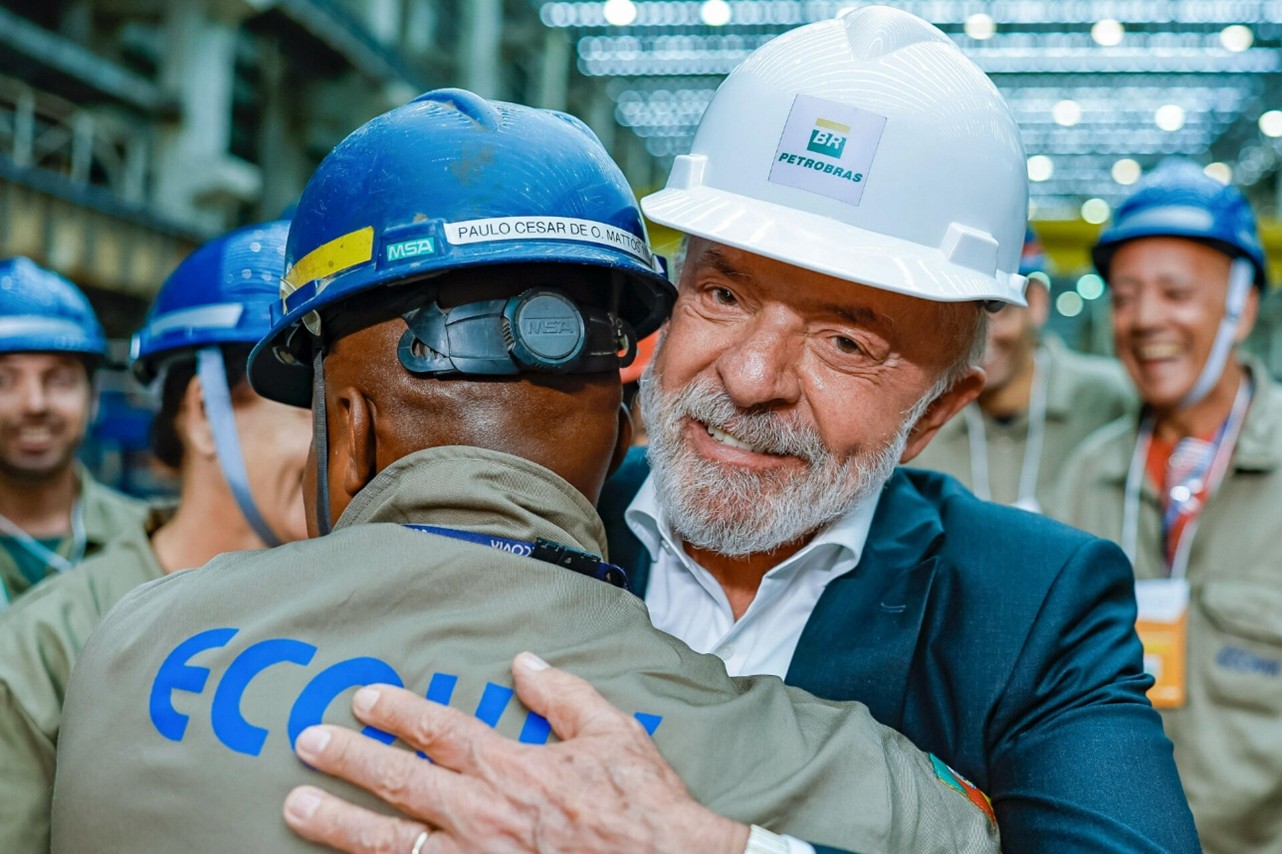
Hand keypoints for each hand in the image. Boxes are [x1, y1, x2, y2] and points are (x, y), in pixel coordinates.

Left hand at [283, 651, 749, 853]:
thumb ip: (563, 694)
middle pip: (400, 783)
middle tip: (307, 745)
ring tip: (297, 808)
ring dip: (340, 823)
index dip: (397, 712)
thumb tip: (524, 663)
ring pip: (392, 843)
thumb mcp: (613, 733)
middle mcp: (484, 816)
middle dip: (348, 761)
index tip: (364, 699)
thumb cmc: (642, 807)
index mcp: (513, 768)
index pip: (440, 732)